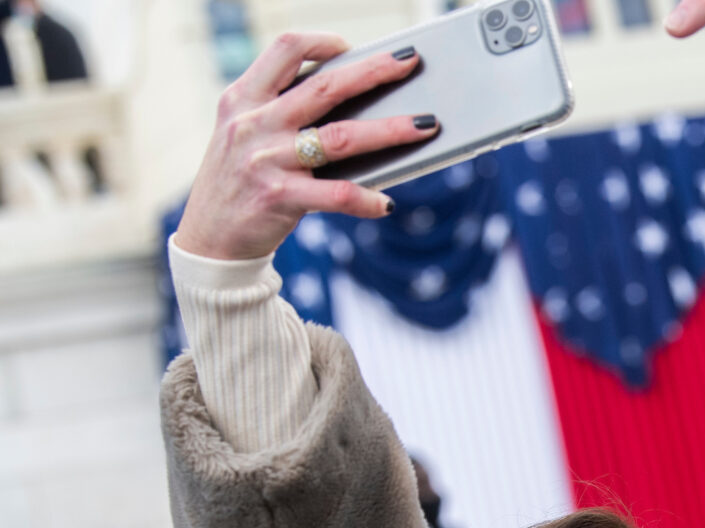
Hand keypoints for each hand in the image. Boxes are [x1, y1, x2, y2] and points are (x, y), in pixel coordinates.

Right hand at [174, 33, 438, 261]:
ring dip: (390, 130)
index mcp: (244, 98)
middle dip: (374, 71)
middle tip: (411, 63)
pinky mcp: (279, 197)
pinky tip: (386, 204)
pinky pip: (337, 195)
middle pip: (326, 87)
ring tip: (425, 126)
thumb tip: (352, 101)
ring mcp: (266, 160)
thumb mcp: (244, 134)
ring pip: (342, 138)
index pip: (284, 49)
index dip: (322, 42)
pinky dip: (367, 199)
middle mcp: (254, 123)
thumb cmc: (240, 181)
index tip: (350, 46)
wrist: (208, 238)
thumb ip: (281, 113)